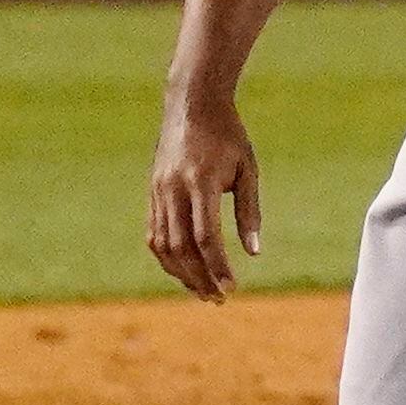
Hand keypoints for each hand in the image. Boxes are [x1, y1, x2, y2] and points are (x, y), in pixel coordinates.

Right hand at [147, 94, 260, 301]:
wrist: (191, 105)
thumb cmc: (228, 136)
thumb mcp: (247, 169)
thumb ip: (249, 211)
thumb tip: (253, 252)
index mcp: (201, 182)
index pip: (205, 236)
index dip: (217, 266)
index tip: (232, 287)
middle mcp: (173, 189)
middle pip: (181, 247)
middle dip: (199, 278)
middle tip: (219, 299)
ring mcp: (158, 192)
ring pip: (162, 245)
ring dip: (181, 273)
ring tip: (203, 292)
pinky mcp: (151, 193)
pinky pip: (155, 233)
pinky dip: (168, 257)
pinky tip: (184, 270)